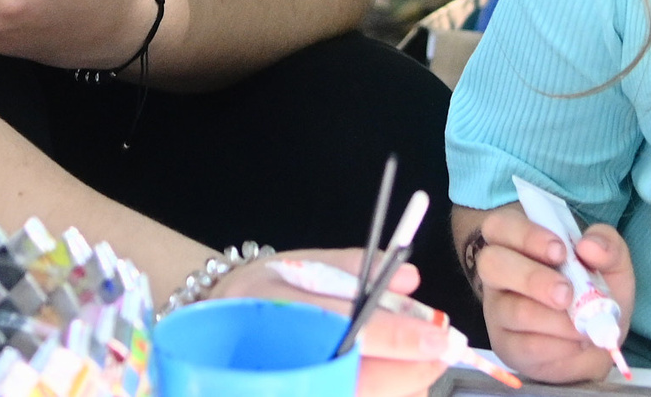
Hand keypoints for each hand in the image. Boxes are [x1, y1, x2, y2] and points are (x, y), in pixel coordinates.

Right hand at [214, 251, 455, 396]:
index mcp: (287, 316)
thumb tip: (409, 279)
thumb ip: (355, 269)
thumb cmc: (259, 295)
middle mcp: (291, 363)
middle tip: (440, 353)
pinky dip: (384, 394)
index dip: (405, 339)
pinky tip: (390, 382)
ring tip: (414, 367)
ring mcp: (295, 388)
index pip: (357, 334)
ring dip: (403, 389)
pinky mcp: (303, 396)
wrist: (208, 334)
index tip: (442, 338)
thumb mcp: (301, 268)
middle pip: (367, 381)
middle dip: (414, 372)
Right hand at [474, 204, 636, 385]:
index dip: (526, 236)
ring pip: (513, 310)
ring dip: (556, 320)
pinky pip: (524, 345)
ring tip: (584, 324)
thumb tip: (589, 246)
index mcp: (518, 240)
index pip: (501, 225)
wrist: (598, 341)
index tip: (561, 251)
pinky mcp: (505, 344)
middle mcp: (499, 272)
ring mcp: (497, 309)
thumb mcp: (612, 264)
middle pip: (492, 263)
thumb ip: (608, 246)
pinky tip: (576, 341)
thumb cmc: (595, 291)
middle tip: (566, 294)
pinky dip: (559, 345)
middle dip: (533, 278)